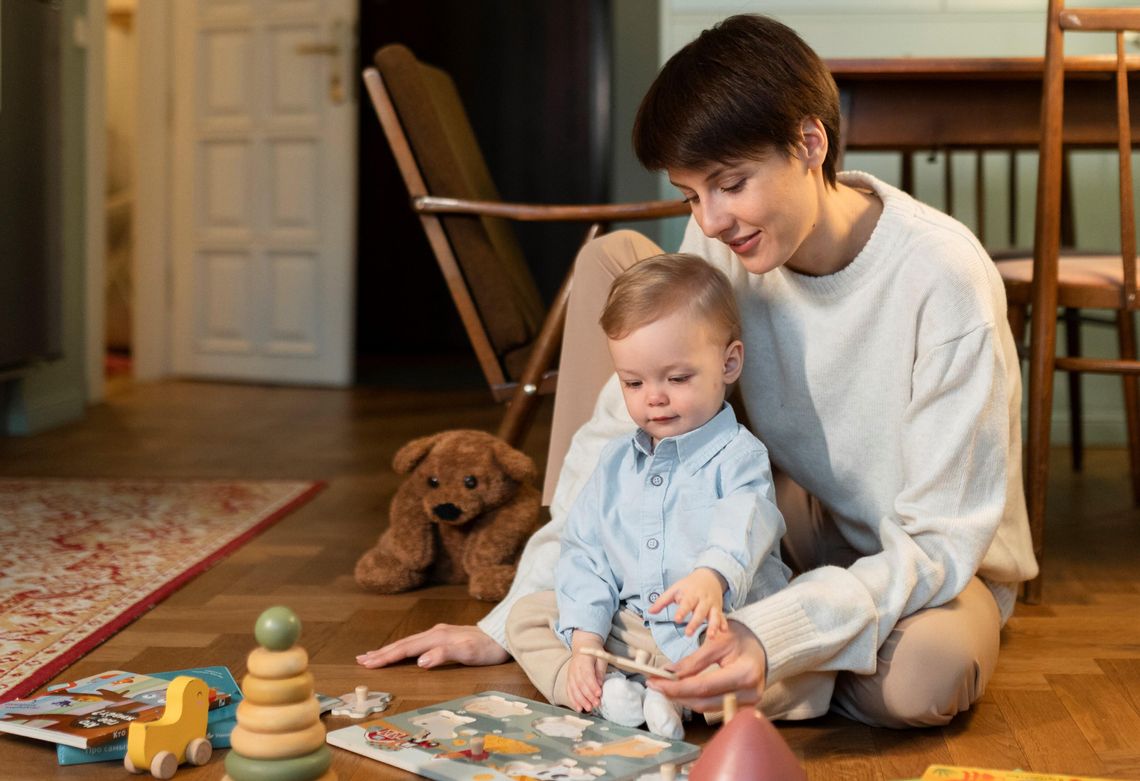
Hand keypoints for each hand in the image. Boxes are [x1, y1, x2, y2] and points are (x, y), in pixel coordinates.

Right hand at [356, 623, 508, 669]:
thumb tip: (420, 661)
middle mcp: (435, 633)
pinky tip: (402, 650)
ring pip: (409, 642)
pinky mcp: (444, 636)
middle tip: (361, 659)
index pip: (406, 649)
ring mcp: (439, 633)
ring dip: (390, 649)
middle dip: (382, 652)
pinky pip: (417, 642)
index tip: (368, 663)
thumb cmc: (487, 648)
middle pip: (403, 643)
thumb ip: (444, 654)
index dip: (386, 657)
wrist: (504, 636)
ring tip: (374, 655)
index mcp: (436, 637)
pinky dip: (403, 647)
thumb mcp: (468, 653)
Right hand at [567, 631, 606, 712]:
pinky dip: (573, 700)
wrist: (583, 645)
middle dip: (588, 696)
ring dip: (581, 700)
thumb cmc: (594, 652)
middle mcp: (575, 668)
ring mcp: (570, 674)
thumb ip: (600, 671)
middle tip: (596, 704)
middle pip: (580, 684)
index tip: (599, 694)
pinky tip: (578, 708)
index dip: (592, 685)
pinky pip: (569, 691)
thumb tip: (600, 684)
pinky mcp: (569, 679)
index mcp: (584, 661)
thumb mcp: (601, 658)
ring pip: (574, 689)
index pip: (587, 675)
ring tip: (588, 708)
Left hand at [647, 620, 765, 712]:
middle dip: (676, 694)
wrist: (761, 646)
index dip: (677, 687)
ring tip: (663, 686)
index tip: (656, 682)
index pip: (704, 686)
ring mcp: (747, 703)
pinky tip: (680, 691)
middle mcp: (749, 694)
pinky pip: (712, 707)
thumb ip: (693, 660)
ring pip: (706, 708)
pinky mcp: (741, 707)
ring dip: (682, 698)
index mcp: (745, 673)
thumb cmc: (741, 639)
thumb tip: (668, 672)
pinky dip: (694, 699)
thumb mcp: (717, 642)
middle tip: (654, 685)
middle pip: (703, 702)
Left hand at [648, 568, 728, 636]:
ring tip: (711, 637)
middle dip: (695, 623)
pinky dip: (724, 624)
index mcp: (691, 594)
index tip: (677, 619)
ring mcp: (712, 604)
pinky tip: (723, 632)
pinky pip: (722, 617)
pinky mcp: (718, 609)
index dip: (682, 611)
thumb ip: (662, 601)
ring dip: (713, 626)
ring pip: (714, 615)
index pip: (686, 603)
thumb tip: (649, 612)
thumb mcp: (675, 589)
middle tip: (688, 633)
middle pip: (700, 612)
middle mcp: (702, 600)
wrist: (709, 576)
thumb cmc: (689, 585)